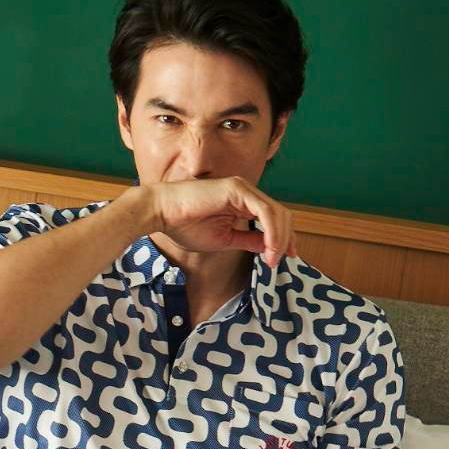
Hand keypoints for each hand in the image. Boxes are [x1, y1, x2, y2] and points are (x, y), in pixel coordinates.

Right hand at [147, 177, 298, 267]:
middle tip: (283, 260)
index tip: (284, 257)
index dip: (284, 237)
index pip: (274, 218)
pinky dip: (272, 230)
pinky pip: (264, 210)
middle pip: (281, 214)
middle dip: (287, 238)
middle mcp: (246, 193)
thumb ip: (247, 241)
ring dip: (280, 238)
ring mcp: (243, 189)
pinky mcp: (237, 189)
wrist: (162, 213)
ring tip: (274, 258)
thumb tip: (269, 248)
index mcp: (243, 203)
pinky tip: (269, 247)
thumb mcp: (224, 239)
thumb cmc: (185, 225)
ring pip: (276, 212)